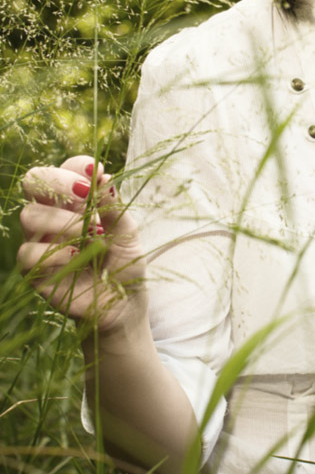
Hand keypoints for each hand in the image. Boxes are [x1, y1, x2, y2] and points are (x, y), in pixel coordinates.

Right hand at [18, 155, 146, 334]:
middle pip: (33, 180)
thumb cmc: (125, 264)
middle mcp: (53, 217)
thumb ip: (113, 205)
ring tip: (88, 236)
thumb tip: (103, 176)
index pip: (62, 169)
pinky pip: (28, 252)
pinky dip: (54, 252)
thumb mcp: (127, 231)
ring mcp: (41, 243)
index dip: (74, 167)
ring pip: (28, 215)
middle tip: (84, 194)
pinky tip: (75, 258)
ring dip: (61, 221)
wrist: (124, 306)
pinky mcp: (34, 271)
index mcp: (74, 201)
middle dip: (57, 181)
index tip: (96, 175)